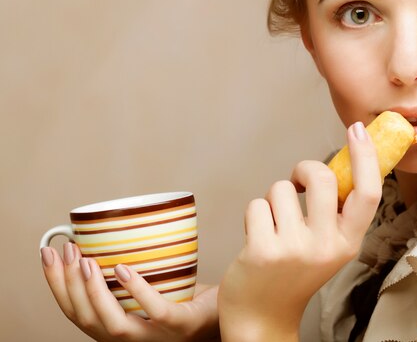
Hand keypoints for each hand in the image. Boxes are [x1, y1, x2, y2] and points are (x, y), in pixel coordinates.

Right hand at [40, 243, 219, 340]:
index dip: (56, 284)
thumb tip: (100, 230)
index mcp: (117, 326)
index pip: (76, 311)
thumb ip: (125, 265)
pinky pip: (155, 312)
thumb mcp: (147, 280)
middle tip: (66, 249)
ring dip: (94, 290)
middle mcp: (130, 338)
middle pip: (86, 318)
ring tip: (86, 260)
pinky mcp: (180, 325)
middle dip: (69, 283)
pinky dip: (137, 290)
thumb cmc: (184, 295)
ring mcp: (155, 336)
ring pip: (113, 323)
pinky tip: (123, 269)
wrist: (224, 310)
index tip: (47, 252)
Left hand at [218, 121, 381, 340]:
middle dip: (303, 169)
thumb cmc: (295, 272)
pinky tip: (258, 237)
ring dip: (273, 199)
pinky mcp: (263, 250)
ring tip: (274, 225)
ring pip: (281, 189)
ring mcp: (294, 249)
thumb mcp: (328, 246)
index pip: (368, 193)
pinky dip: (254, 214)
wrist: (263, 317)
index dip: (365, 157)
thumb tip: (341, 163)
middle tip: (297, 181)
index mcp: (349, 242)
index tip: (357, 130)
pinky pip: (257, 205)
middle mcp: (326, 246)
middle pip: (321, 177)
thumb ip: (336, 211)